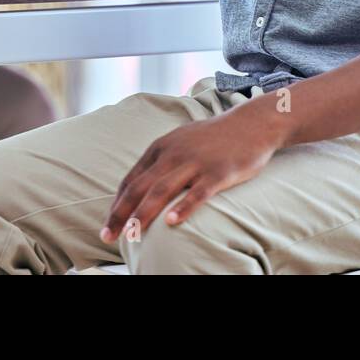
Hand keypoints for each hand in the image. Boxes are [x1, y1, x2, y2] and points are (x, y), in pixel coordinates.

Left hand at [99, 104, 285, 244]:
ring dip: (143, 214)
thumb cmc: (215, 137)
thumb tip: (141, 188)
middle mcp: (174, 154)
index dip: (117, 204)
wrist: (252, 123)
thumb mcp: (181, 141)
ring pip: (163, 190)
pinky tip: (172, 222)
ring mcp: (196, 163)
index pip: (131, 180)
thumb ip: (161, 161)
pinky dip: (183, 207)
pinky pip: (198, 192)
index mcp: (161, 147)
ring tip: (131, 234)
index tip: (108, 225)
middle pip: (140, 187)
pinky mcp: (218, 172)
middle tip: (107, 236)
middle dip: (121, 214)